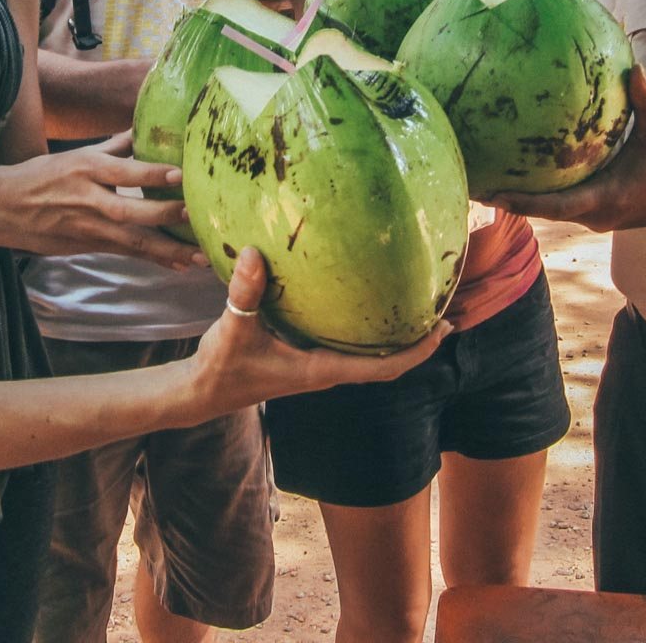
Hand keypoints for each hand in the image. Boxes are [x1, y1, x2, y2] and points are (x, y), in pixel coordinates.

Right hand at [7, 131, 204, 270]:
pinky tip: (178, 265)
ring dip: (167, 250)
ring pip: (132, 241)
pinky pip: (126, 253)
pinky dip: (153, 259)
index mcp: (85, 169)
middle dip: (164, 215)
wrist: (3, 207)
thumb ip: (114, 146)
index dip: (151, 173)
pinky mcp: (87, 246)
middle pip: (130, 210)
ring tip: (197, 255)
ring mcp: (87, 227)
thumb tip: (145, 128)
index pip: (123, 171)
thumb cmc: (42, 176)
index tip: (180, 173)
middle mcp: (87, 199)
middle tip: (195, 215)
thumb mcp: (76, 155)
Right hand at [187, 248, 450, 419]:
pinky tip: (366, 304)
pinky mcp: (306, 359)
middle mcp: (326, 371)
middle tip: (444, 311)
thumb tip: (254, 253)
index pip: (383, 368)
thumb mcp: (232, 328)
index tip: (444, 330)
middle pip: (387, 363)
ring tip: (415, 305)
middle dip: (417, 341)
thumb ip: (245, 293)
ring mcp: (317, 367)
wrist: (202, 392)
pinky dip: (366, 330)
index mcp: (320, 371)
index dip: (417, 352)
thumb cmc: (220, 368)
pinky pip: (349, 346)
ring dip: (394, 337)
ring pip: (370, 356)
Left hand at [486, 65, 645, 234]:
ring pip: (549, 212)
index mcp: (609, 197)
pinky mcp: (595, 215)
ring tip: (482, 184)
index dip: (527, 202)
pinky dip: (537, 197)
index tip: (496, 195)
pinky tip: (513, 178)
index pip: (559, 206)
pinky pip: (560, 207)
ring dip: (519, 201)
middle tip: (473, 185)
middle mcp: (597, 214)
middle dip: (509, 202)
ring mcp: (595, 218)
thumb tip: (634, 67)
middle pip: (544, 213)